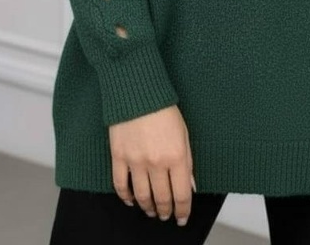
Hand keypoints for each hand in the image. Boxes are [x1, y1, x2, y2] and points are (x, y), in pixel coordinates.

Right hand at [109, 104, 195, 225]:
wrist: (138, 91)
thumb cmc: (163, 108)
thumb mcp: (184, 133)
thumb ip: (188, 161)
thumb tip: (190, 185)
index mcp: (177, 156)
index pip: (182, 194)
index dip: (183, 210)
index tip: (182, 218)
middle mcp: (156, 162)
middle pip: (162, 199)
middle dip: (165, 212)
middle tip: (166, 216)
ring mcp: (136, 161)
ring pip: (142, 196)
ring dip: (148, 208)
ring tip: (151, 211)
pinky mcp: (118, 156)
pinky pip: (120, 185)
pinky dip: (126, 197)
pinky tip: (131, 200)